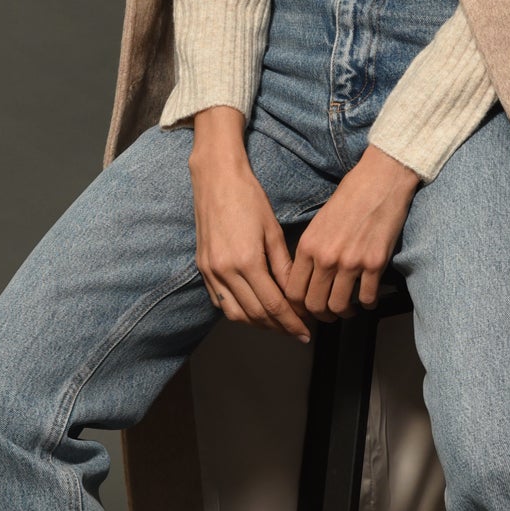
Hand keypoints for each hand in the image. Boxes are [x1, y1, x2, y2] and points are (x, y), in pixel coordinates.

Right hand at [188, 107, 311, 340]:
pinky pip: (220, 301)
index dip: (292, 322)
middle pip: (255, 314)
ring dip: (258, 324)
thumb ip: (284, 267)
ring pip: (235, 314)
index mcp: (246, 262)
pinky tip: (254, 310)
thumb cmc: (249, 198)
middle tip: (297, 331)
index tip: (306, 332)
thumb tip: (296, 293)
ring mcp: (210, 271)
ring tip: (278, 324)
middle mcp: (225, 272)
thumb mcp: (273, 231)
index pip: (273, 305)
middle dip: (278, 327)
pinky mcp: (203, 268)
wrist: (216, 178)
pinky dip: (238, 311)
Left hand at [283, 144, 420, 320]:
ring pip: (339, 306)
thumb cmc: (350, 197)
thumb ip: (311, 251)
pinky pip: (367, 297)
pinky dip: (368, 303)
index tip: (305, 310)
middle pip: (314, 304)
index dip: (297, 308)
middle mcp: (326, 257)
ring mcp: (351, 262)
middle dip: (320, 316)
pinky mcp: (375, 263)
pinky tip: (368, 299)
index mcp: (308, 246)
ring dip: (344, 314)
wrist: (379, 180)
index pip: (293, 292)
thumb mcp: (318, 223)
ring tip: (349, 310)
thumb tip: (308, 279)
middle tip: (327, 315)